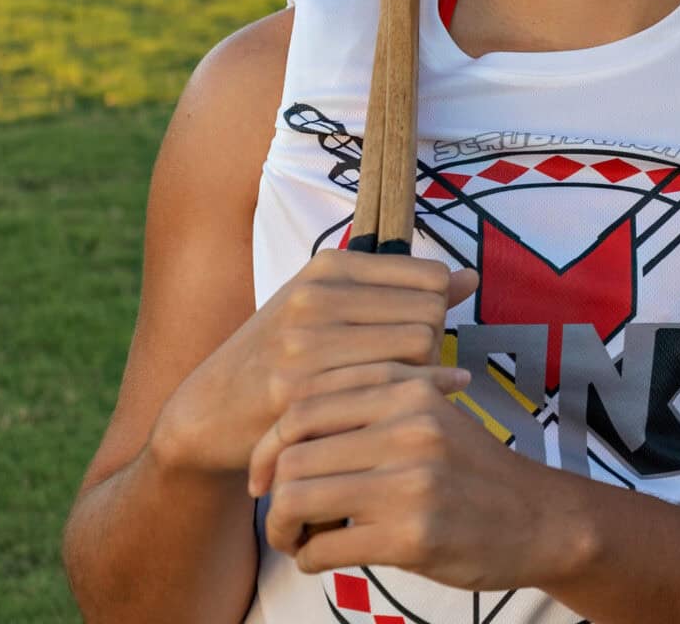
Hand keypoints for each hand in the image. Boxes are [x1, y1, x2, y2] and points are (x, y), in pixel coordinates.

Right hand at [151, 250, 475, 476]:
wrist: (209, 412)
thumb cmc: (284, 357)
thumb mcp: (333, 309)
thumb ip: (401, 291)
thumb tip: (470, 277)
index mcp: (329, 266)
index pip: (432, 278)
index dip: (436, 312)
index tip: (412, 335)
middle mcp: (316, 295)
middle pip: (431, 313)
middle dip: (431, 346)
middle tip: (405, 371)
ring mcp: (305, 342)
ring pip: (417, 348)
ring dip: (418, 375)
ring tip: (394, 389)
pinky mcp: (300, 390)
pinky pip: (389, 387)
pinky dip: (411, 400)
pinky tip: (404, 410)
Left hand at [255, 374, 565, 590]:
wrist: (541, 519)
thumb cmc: (472, 470)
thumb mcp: (433, 415)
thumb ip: (372, 404)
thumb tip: (281, 422)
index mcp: (410, 392)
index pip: (304, 403)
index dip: (268, 443)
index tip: (268, 473)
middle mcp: (410, 430)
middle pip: (292, 454)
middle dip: (272, 491)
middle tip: (283, 515)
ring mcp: (412, 484)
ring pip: (296, 499)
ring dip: (283, 528)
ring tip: (298, 538)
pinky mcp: (413, 536)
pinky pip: (322, 548)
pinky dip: (309, 558)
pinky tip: (324, 556)